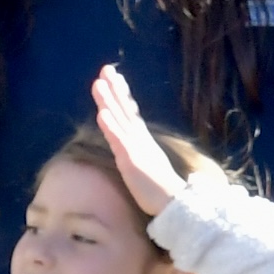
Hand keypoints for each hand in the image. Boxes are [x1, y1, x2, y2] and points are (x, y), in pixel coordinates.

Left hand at [87, 66, 189, 217]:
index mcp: (143, 140)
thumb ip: (141, 154)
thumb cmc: (161, 189)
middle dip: (115, 88)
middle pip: (125, 109)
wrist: (174, 204)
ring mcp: (136, 147)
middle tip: (106, 69)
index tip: (115, 77)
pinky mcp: (132, 159)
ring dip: (109, 100)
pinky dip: (110, 125)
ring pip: (120, 119)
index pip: (131, 112)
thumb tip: (134, 148)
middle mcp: (140, 139)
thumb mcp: (148, 166)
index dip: (122, 94)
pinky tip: (102, 113)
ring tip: (99, 83)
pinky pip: (118, 140)